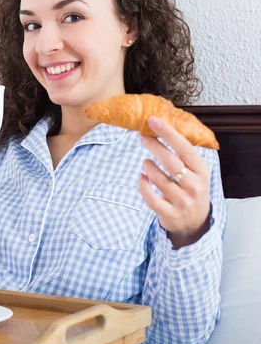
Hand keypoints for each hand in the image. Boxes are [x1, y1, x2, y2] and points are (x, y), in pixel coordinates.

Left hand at [138, 116, 211, 248]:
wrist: (195, 222)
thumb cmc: (191, 189)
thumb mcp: (195, 171)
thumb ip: (182, 153)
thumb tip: (161, 127)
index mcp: (201, 170)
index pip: (185, 148)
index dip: (168, 133)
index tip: (153, 121)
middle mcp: (194, 185)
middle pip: (170, 162)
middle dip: (154, 146)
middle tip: (142, 136)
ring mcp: (182, 201)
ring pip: (159, 179)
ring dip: (148, 167)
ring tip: (146, 163)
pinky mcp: (170, 213)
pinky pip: (151, 198)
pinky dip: (143, 186)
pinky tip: (142, 178)